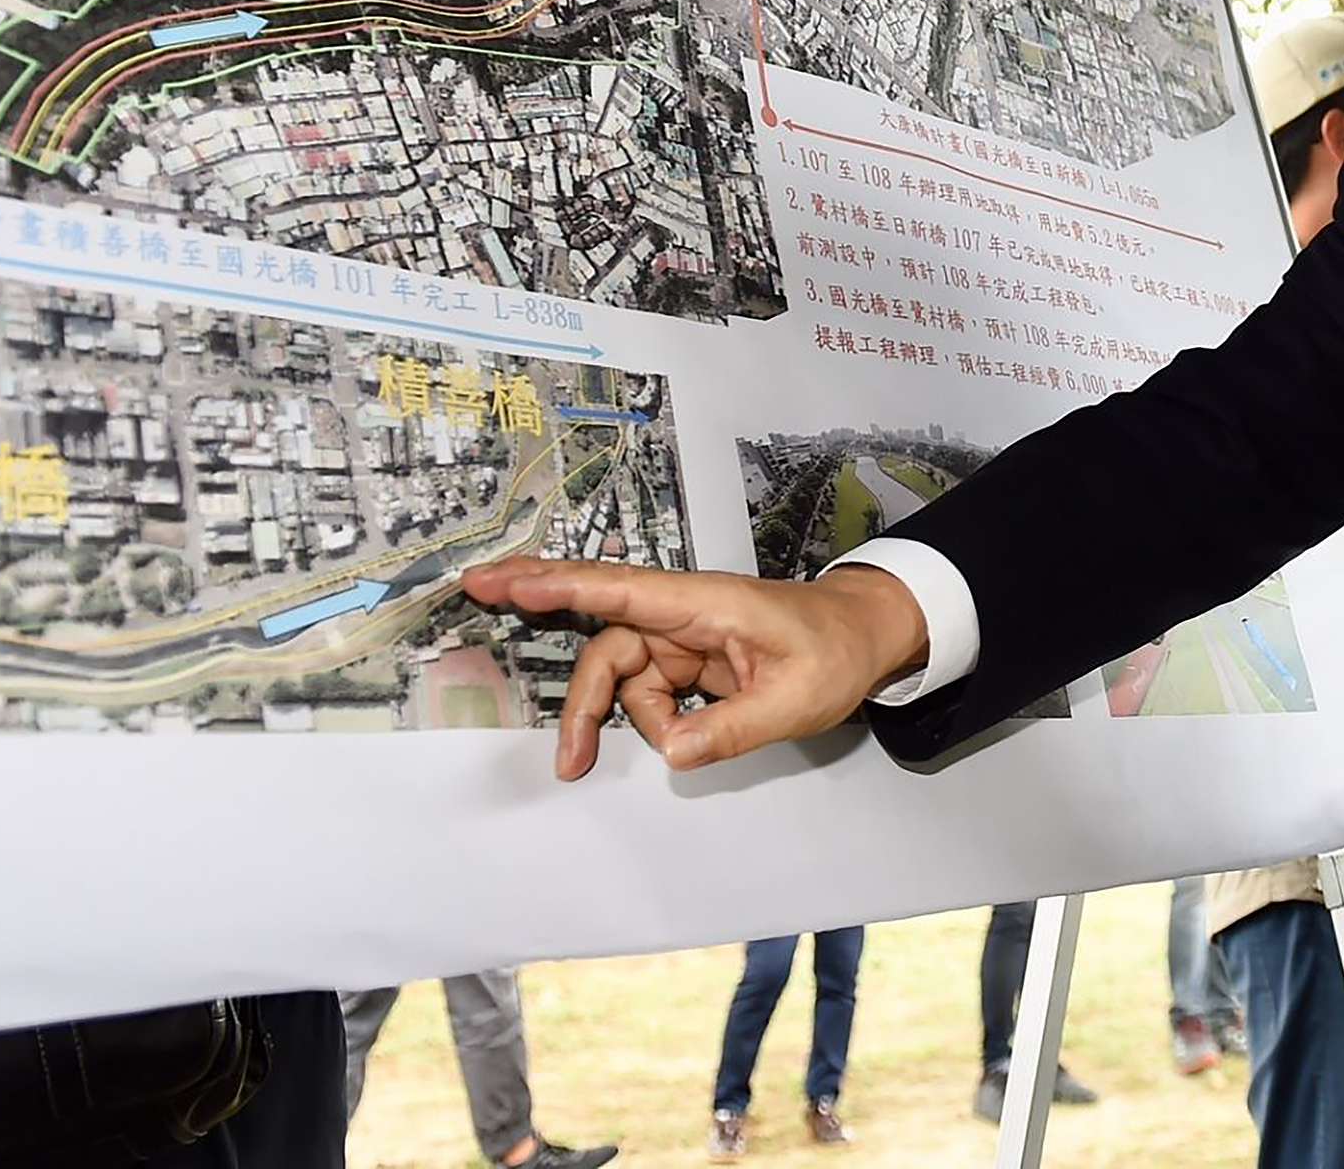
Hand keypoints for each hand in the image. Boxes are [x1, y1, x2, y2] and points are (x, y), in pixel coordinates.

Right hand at [461, 557, 926, 778]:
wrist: (864, 637)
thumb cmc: (836, 651)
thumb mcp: (796, 699)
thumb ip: (732, 728)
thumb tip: (671, 752)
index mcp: (706, 602)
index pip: (623, 589)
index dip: (561, 585)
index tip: (507, 580)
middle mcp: (684, 612)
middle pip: (604, 631)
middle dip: (549, 633)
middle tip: (479, 601)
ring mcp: (683, 635)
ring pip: (618, 670)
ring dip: (598, 714)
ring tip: (579, 763)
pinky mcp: (687, 658)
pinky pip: (643, 689)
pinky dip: (639, 719)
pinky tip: (666, 740)